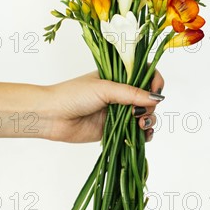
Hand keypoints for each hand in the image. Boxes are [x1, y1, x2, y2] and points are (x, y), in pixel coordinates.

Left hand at [40, 70, 164, 142]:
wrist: (52, 116)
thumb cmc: (74, 95)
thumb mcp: (105, 89)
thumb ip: (131, 94)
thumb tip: (157, 98)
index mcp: (119, 77)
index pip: (146, 74)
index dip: (155, 81)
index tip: (156, 90)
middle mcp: (121, 93)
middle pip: (149, 98)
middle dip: (150, 106)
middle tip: (139, 112)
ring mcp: (119, 112)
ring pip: (145, 116)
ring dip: (149, 121)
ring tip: (140, 125)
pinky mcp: (116, 130)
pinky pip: (136, 133)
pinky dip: (143, 135)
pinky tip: (142, 135)